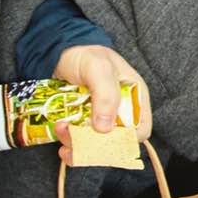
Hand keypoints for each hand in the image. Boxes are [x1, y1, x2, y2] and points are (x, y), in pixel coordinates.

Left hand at [52, 45, 150, 165]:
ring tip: (62, 130)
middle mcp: (120, 113)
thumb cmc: (85, 54)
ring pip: (95, 145)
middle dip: (95, 144)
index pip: (140, 130)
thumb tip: (105, 128)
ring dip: (77, 144)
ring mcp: (100, 120)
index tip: (104, 137)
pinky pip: (80, 142)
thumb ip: (106, 95)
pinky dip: (70, 143)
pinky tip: (61, 136)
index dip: (126, 139)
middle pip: (115, 142)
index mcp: (134, 99)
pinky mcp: (83, 124)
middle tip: (75, 136)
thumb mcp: (98, 68)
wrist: (58, 51)